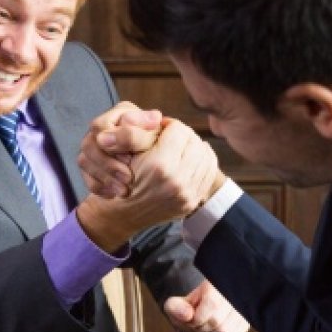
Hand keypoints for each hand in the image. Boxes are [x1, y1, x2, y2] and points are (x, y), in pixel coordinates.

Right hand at [77, 118, 223, 250]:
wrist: (125, 213)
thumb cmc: (123, 176)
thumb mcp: (126, 149)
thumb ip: (143, 130)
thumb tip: (161, 118)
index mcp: (160, 165)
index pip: (179, 129)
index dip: (169, 125)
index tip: (161, 128)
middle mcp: (177, 181)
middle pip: (194, 140)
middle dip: (183, 134)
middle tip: (172, 136)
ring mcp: (187, 194)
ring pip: (204, 154)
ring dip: (194, 145)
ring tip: (181, 145)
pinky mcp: (193, 201)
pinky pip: (209, 171)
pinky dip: (203, 160)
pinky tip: (192, 156)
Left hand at [164, 280, 248, 331]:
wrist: (202, 309)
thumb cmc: (191, 307)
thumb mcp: (176, 304)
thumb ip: (175, 307)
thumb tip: (186, 315)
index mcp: (217, 283)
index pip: (212, 303)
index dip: (198, 317)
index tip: (191, 319)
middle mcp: (234, 294)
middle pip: (218, 321)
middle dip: (201, 328)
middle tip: (197, 324)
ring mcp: (243, 310)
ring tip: (205, 328)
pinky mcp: (246, 324)